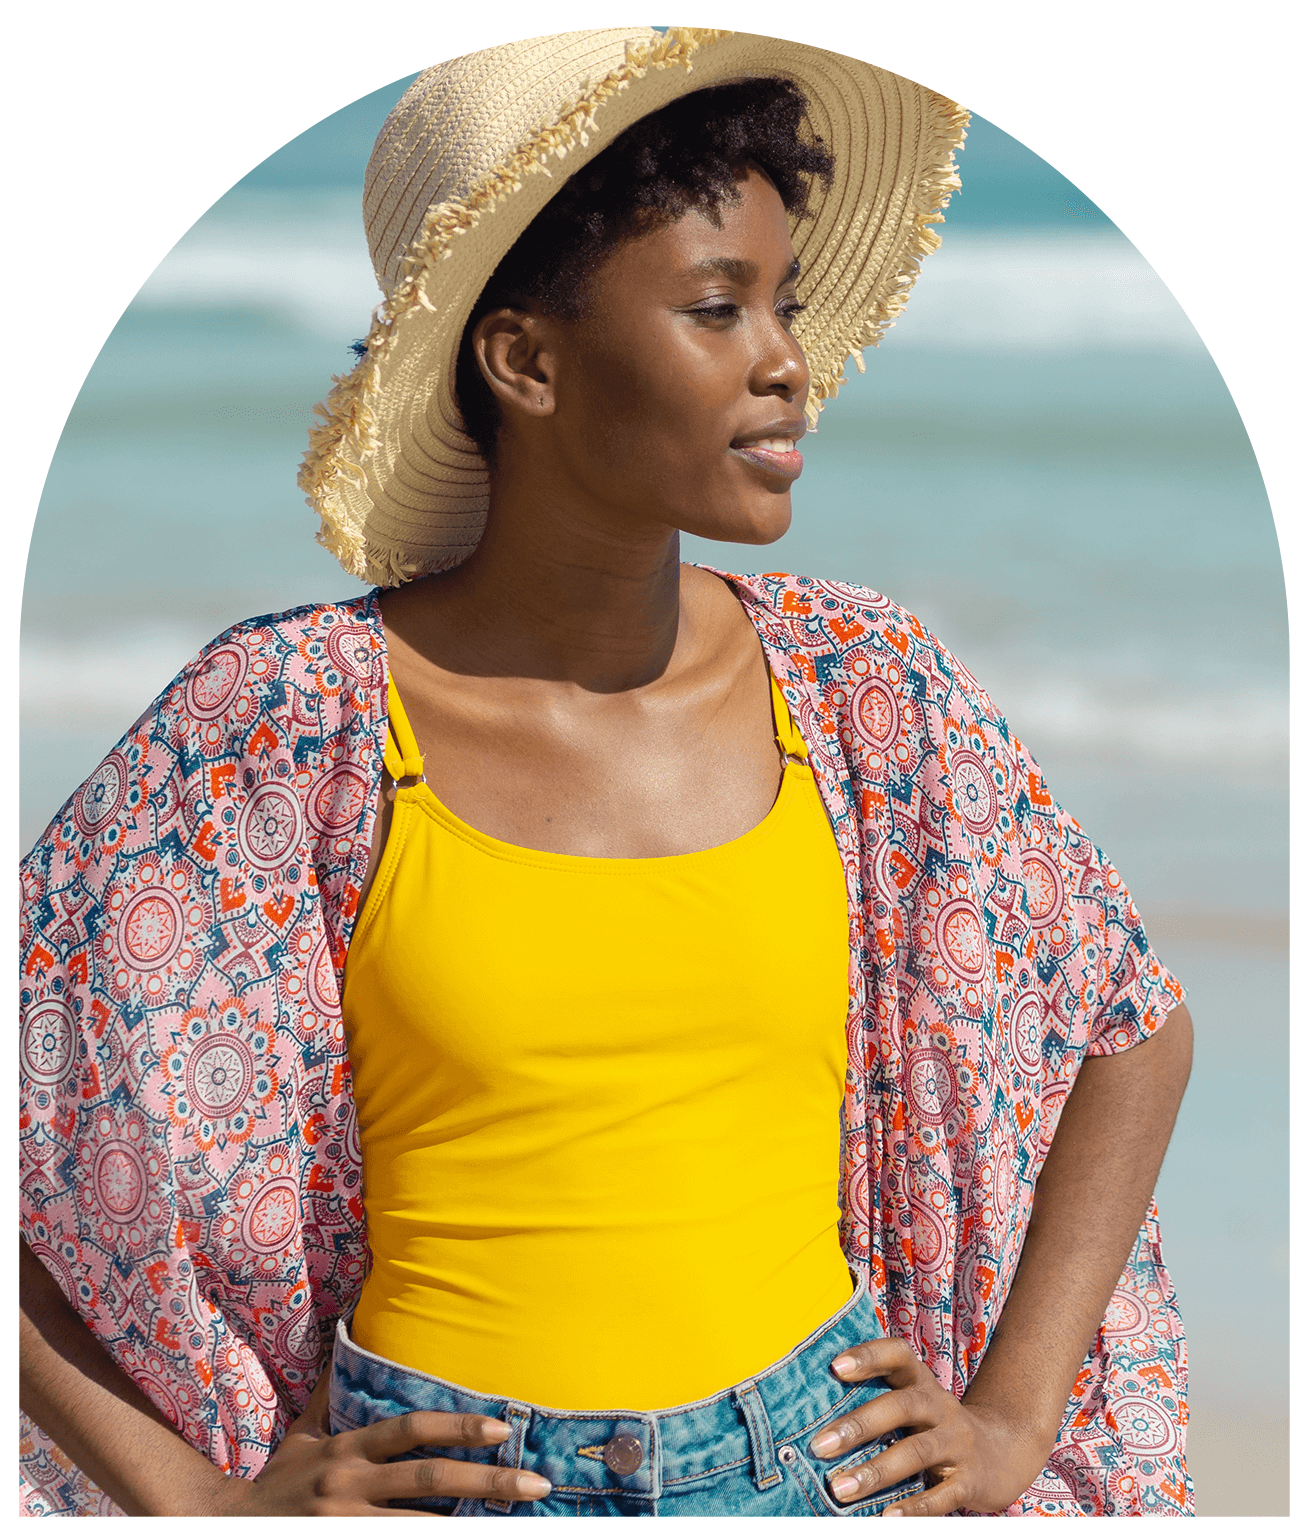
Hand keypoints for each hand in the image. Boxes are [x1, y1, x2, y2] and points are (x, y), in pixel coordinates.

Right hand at [219, 1366, 551, 1515]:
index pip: (411, 1430)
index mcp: (347, 1449)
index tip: (501, 1427)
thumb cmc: (278, 1482)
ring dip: (468, 1524)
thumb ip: (333, 1392)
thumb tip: (350, 1325)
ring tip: (517, 1523)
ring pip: (420, 1526)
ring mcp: (345, 1523)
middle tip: (537, 1485)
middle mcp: (350, 1485)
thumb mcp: (303, 1434)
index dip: (457, 1426)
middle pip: (430, 1481)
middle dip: (489, 1482)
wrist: (225, 1528)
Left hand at [808, 1338, 1052, 1515]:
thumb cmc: (937, 1426)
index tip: (835, 1366)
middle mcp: (940, 1406)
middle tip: (820, 1445)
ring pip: (916, 1452)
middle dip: (859, 1426)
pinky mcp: (971, 1480)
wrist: (1005, 1451)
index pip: (898, 1354)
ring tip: (840, 1489)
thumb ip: (878, 1403)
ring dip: (875, 1471)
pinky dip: (913, 1508)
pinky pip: (940, 1495)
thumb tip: (814, 1420)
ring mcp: (958, 1442)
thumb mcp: (915, 1404)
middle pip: (901, 1406)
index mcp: (921, 1382)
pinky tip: (885, 1518)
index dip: (869, 1355)